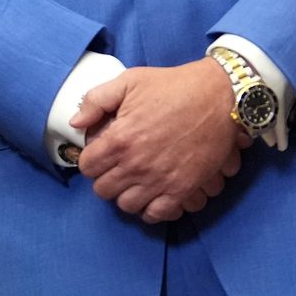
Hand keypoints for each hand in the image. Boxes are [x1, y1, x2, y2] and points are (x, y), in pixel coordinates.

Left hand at [70, 58, 249, 222]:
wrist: (219, 96)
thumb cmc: (173, 86)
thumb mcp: (128, 82)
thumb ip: (96, 101)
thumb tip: (76, 122)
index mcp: (119, 139)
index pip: (87, 167)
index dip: (90, 160)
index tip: (99, 155)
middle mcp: (136, 165)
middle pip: (104, 190)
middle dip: (105, 179)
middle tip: (115, 168)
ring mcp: (160, 180)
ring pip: (127, 205)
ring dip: (126, 195)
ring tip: (132, 182)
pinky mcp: (183, 189)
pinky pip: (158, 214)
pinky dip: (151, 209)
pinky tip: (152, 195)